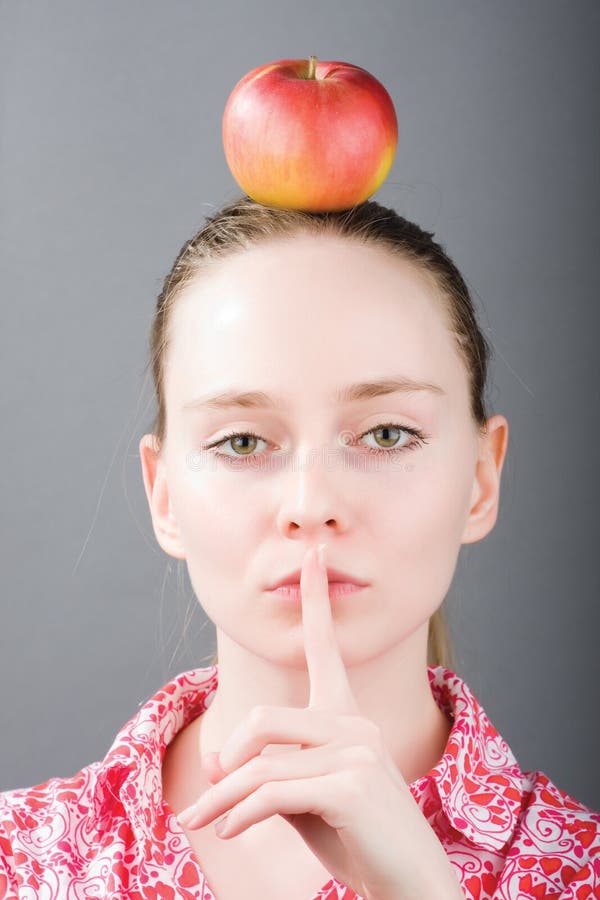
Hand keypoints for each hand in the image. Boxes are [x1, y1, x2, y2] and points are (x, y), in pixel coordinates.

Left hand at [177, 544, 463, 899]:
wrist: (408, 887)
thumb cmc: (357, 841)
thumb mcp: (303, 801)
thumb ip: (266, 773)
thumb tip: (215, 762)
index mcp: (348, 718)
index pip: (328, 648)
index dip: (317, 600)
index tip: (312, 557)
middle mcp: (355, 724)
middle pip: (264, 720)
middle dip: (227, 760)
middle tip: (203, 799)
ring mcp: (356, 751)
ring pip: (259, 761)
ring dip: (221, 797)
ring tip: (201, 822)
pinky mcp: (348, 784)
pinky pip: (270, 790)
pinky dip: (239, 812)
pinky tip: (228, 831)